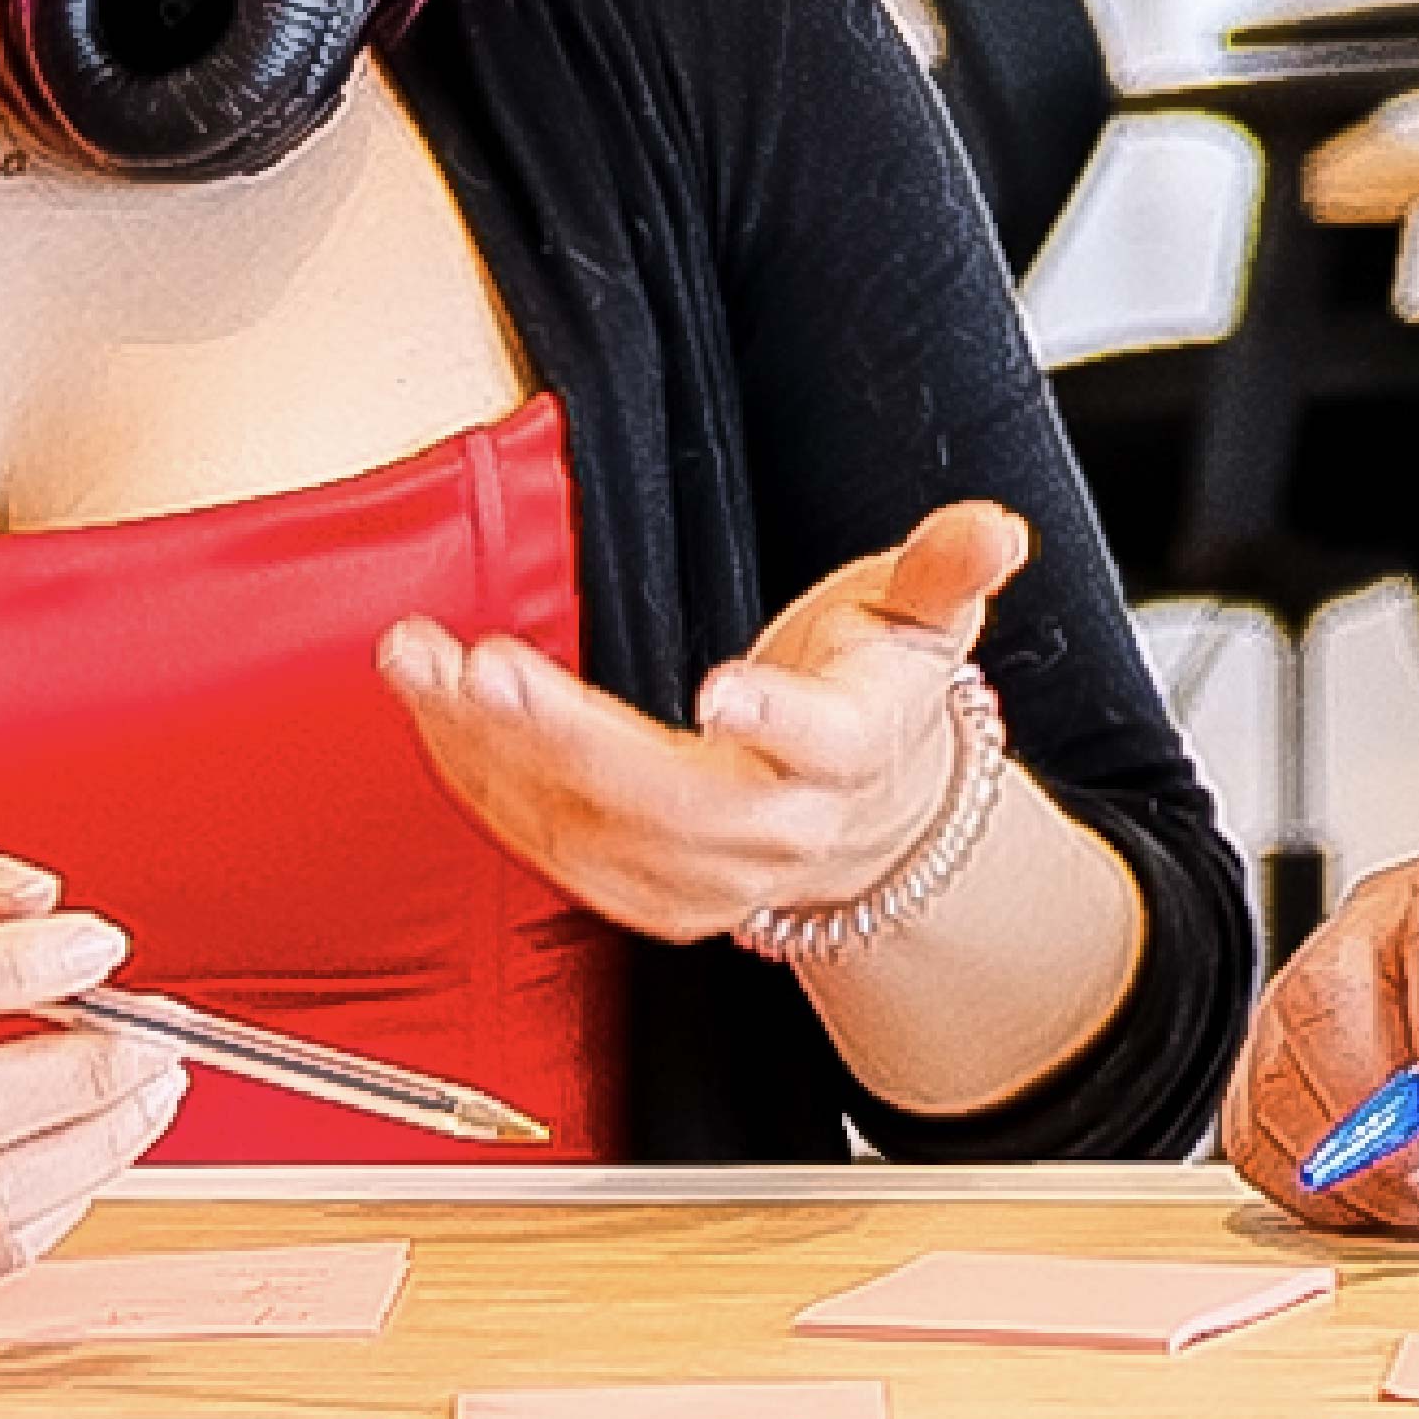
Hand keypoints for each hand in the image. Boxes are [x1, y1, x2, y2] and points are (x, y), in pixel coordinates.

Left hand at [384, 499, 1021, 944]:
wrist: (865, 819)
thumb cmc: (876, 693)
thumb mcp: (926, 617)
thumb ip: (951, 568)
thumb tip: (996, 529)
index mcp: (850, 756)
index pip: (823, 747)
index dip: (777, 723)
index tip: (724, 692)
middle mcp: (776, 832)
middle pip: (670, 799)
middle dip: (569, 736)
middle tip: (489, 668)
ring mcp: (700, 876)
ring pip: (588, 827)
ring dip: (489, 748)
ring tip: (422, 664)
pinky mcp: (637, 889)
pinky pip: (546, 845)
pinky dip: (478, 779)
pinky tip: (436, 710)